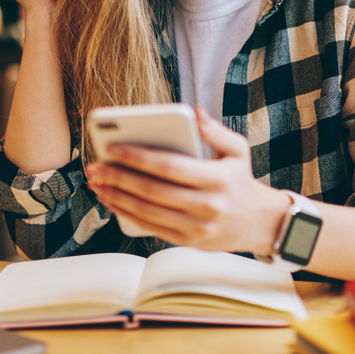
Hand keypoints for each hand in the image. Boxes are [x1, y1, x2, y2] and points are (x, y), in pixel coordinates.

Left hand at [85, 107, 289, 254]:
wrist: (259, 222)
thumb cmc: (241, 180)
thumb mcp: (237, 149)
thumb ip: (214, 130)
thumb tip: (194, 112)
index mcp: (217, 178)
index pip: (169, 166)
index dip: (138, 157)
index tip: (113, 147)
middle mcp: (207, 205)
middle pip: (152, 190)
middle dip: (119, 178)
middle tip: (96, 167)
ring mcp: (196, 227)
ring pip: (147, 212)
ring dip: (117, 197)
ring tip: (97, 184)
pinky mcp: (187, 241)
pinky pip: (151, 227)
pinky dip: (127, 214)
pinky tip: (112, 201)